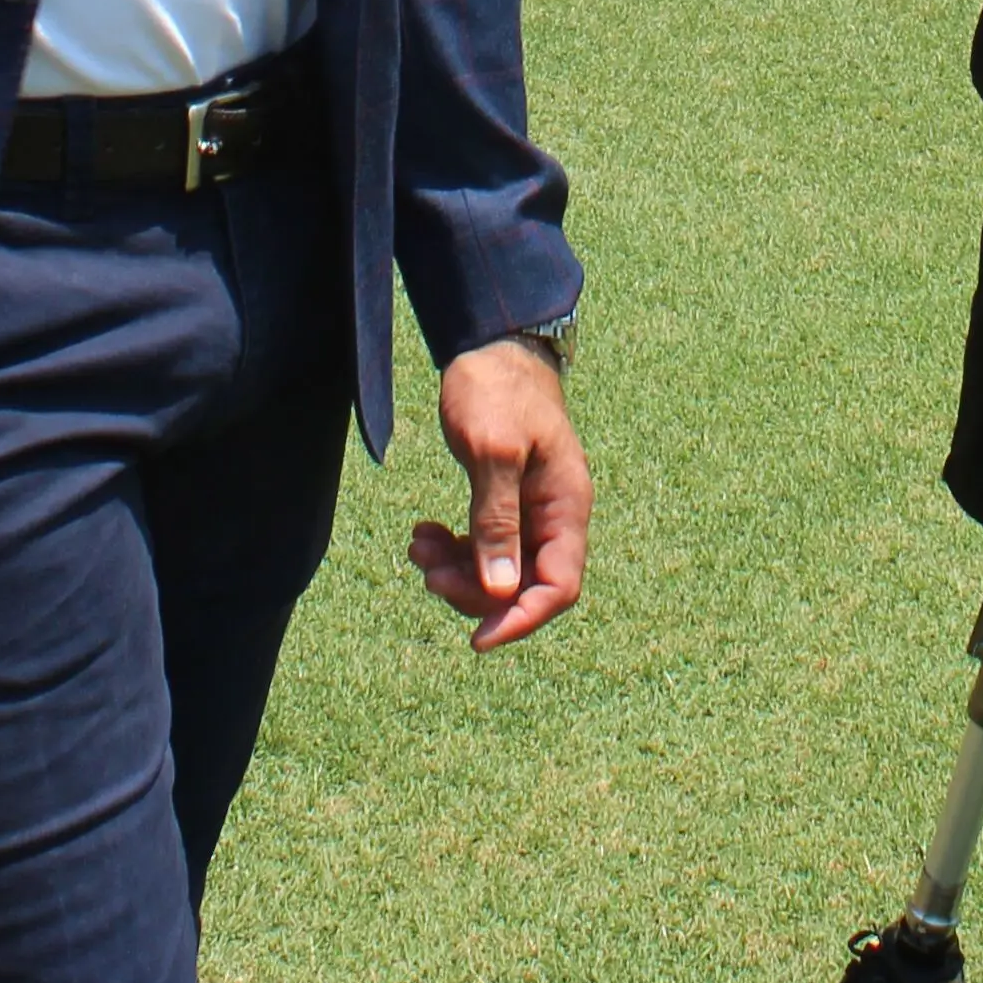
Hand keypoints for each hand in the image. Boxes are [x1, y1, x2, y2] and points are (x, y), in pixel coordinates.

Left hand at [411, 338, 589, 651]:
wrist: (489, 344)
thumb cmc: (496, 389)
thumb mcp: (493, 450)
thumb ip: (497, 519)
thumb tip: (502, 588)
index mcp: (565, 505)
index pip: (558, 586)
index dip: (521, 619)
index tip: (477, 638)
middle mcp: (553, 515)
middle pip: (524, 586)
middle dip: (475, 592)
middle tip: (429, 573)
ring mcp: (529, 510)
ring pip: (498, 570)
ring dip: (456, 571)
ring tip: (417, 546)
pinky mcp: (504, 501)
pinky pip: (483, 547)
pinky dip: (452, 551)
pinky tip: (423, 535)